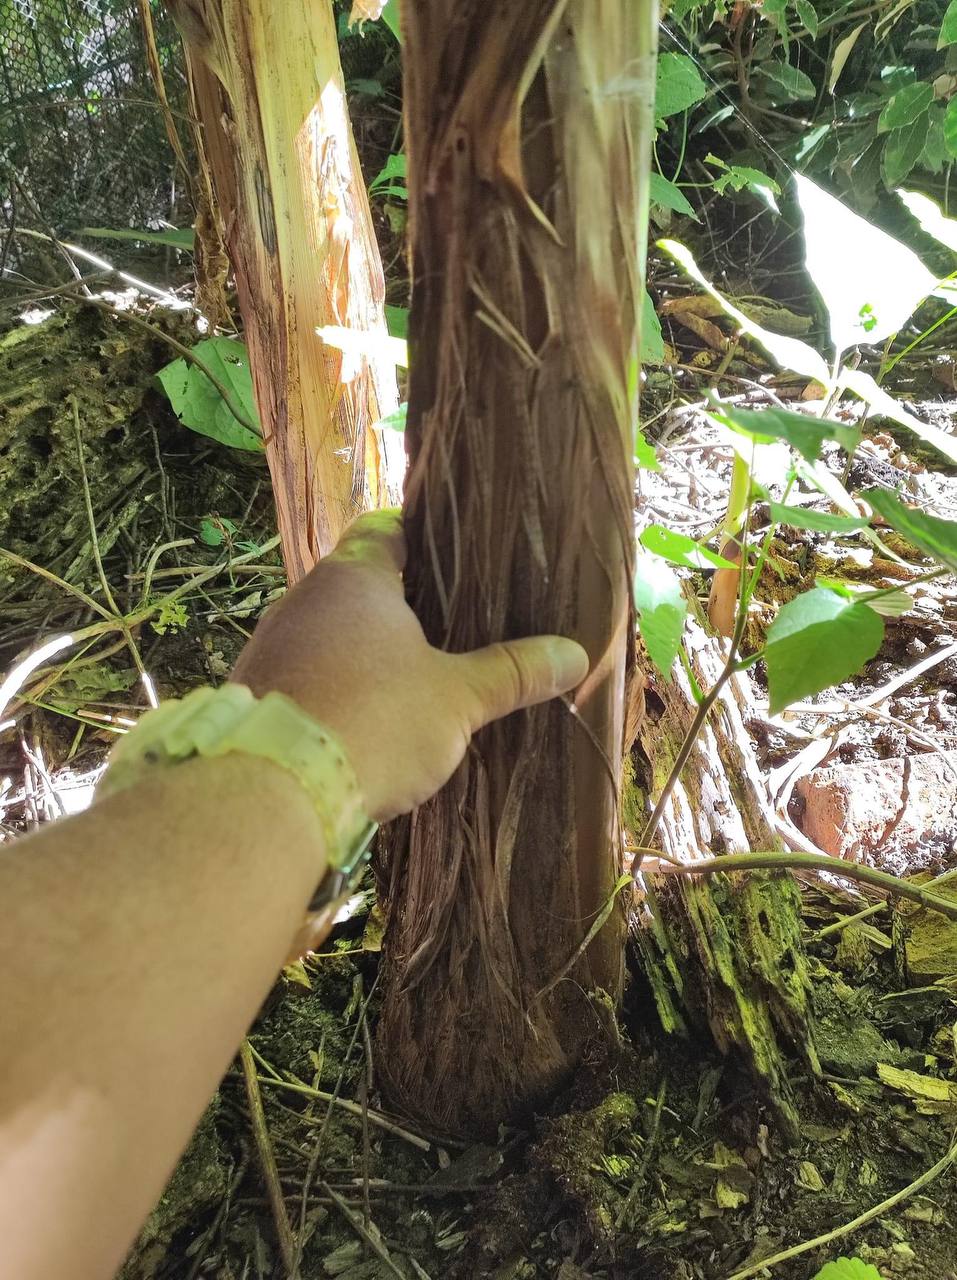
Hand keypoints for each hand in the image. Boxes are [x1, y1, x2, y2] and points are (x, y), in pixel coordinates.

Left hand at [231, 510, 587, 820]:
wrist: (273, 792)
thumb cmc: (375, 721)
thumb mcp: (457, 699)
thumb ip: (513, 672)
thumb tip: (576, 654)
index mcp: (354, 576)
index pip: (390, 528)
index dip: (428, 538)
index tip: (464, 560)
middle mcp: (304, 597)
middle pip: (363, 582)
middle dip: (407, 605)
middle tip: (458, 626)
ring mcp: (273, 644)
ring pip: (333, 631)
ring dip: (369, 650)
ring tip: (418, 676)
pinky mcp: (257, 692)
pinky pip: (309, 673)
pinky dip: (339, 685)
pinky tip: (368, 717)